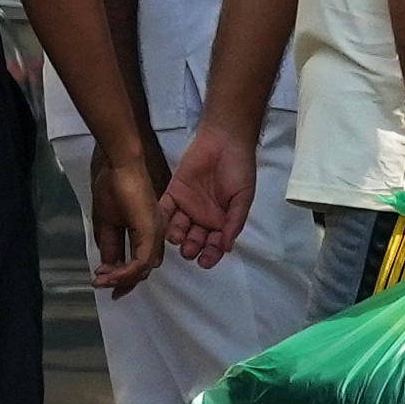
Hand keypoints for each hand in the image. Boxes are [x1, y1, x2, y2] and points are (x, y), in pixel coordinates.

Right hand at [91, 152, 164, 296]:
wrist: (120, 167)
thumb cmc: (113, 187)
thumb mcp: (107, 223)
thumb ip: (111, 244)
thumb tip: (107, 264)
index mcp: (146, 233)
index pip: (139, 263)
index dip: (122, 276)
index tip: (104, 282)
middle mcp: (154, 236)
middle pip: (141, 269)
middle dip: (120, 281)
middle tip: (101, 286)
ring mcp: (154, 235)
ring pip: (141, 269)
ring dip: (119, 278)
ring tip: (100, 280)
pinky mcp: (151, 232)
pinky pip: (140, 262)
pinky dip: (124, 272)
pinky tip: (108, 275)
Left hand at [160, 123, 256, 268]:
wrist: (225, 141)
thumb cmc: (239, 169)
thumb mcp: (243, 198)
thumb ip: (234, 222)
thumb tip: (227, 247)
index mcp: (221, 221)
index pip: (214, 245)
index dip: (210, 255)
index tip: (205, 262)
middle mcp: (203, 218)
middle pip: (195, 240)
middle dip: (192, 247)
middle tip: (189, 250)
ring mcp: (187, 206)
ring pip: (179, 228)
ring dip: (177, 236)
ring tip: (177, 238)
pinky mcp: (174, 193)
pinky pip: (165, 210)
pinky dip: (162, 219)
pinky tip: (161, 225)